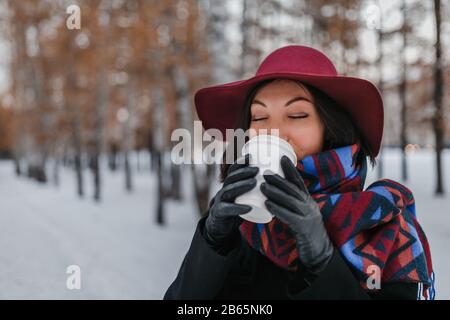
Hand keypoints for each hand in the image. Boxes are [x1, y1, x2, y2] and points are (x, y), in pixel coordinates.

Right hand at [204, 154, 257, 249]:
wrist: (219, 228)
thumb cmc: (236, 210)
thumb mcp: (243, 198)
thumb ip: (255, 189)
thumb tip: (276, 178)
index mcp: (229, 186)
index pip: (232, 171)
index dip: (240, 162)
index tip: (251, 155)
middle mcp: (223, 191)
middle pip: (231, 178)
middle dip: (243, 172)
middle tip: (257, 169)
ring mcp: (219, 202)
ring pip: (228, 191)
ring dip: (241, 185)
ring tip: (254, 183)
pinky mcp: (218, 214)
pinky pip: (227, 209)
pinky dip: (238, 208)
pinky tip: (248, 207)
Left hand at [260, 155, 333, 274]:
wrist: (319, 253)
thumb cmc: (306, 234)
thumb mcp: (300, 215)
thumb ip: (290, 206)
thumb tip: (274, 195)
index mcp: (308, 202)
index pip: (299, 183)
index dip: (291, 170)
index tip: (282, 158)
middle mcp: (310, 206)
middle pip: (293, 189)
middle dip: (279, 179)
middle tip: (264, 172)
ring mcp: (308, 217)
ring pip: (291, 201)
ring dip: (275, 192)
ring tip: (262, 186)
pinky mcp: (304, 229)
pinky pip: (290, 217)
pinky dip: (278, 209)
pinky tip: (267, 205)